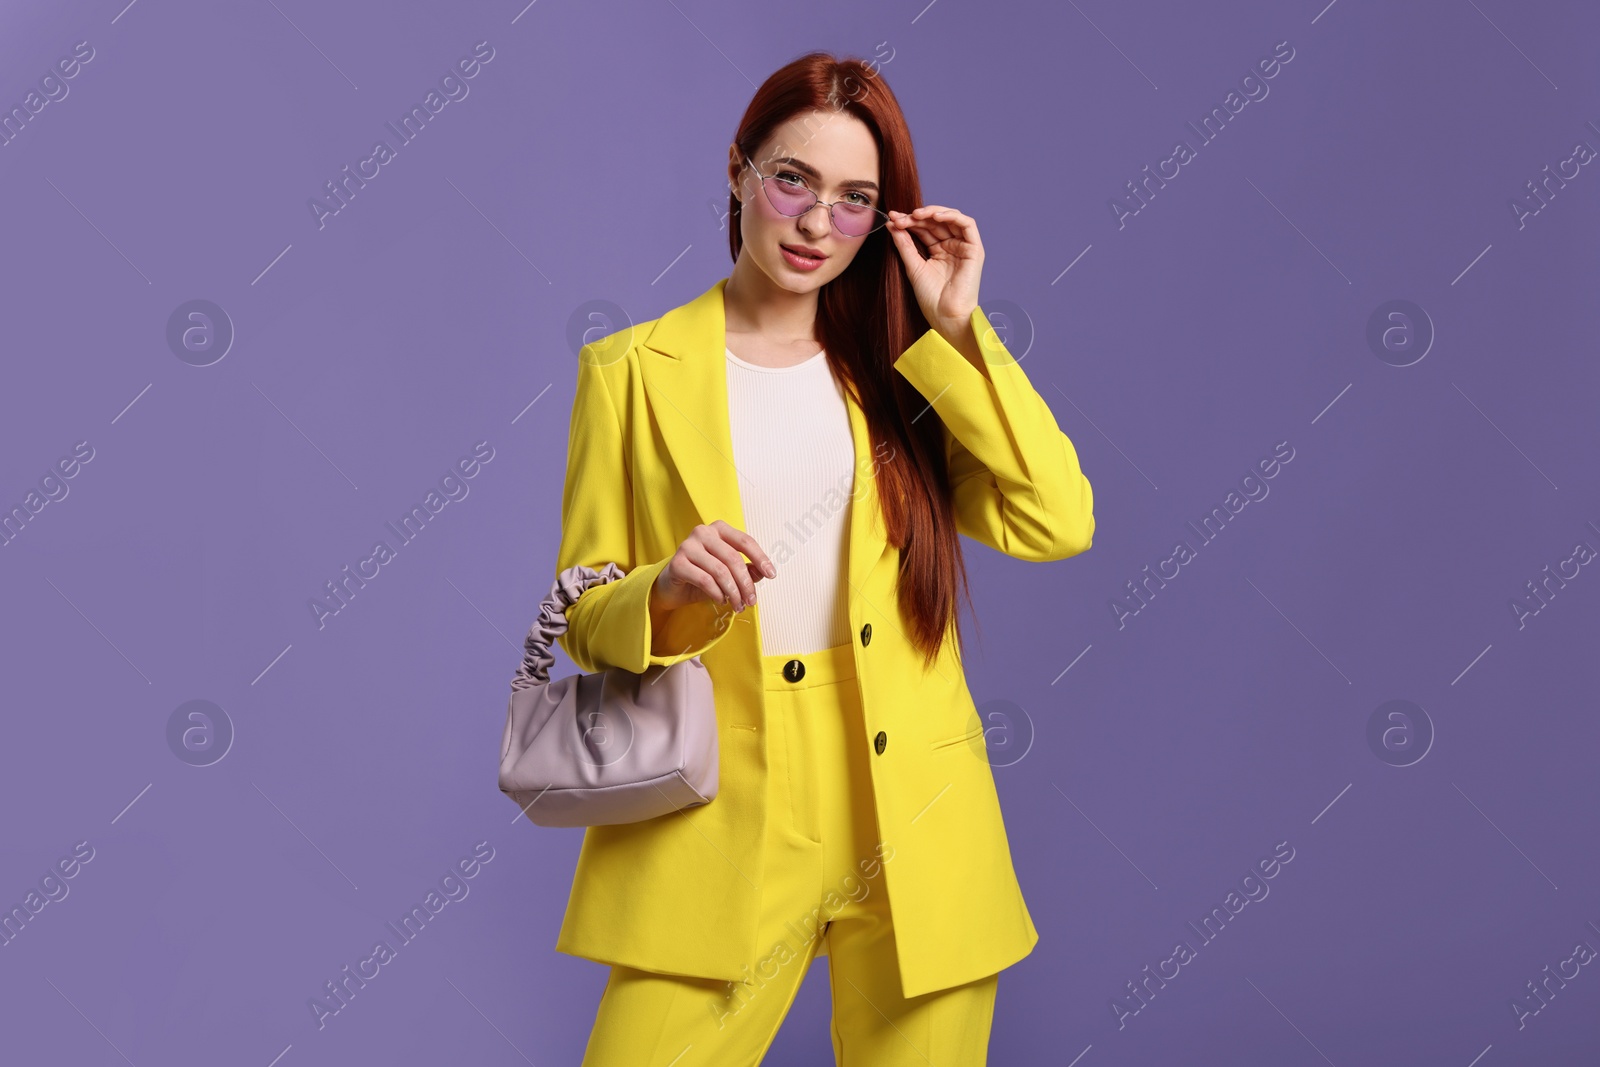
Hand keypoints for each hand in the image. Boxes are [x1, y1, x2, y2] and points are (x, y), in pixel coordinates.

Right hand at [652, 521, 775, 614]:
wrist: (671, 587)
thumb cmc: (702, 576)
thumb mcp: (728, 573)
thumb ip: (745, 569)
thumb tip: (763, 573)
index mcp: (718, 529)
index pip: (745, 541)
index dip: (760, 558)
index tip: (772, 574)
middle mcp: (702, 532)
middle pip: (733, 558)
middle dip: (746, 583)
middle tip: (751, 601)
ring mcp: (688, 546)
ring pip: (720, 571)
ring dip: (733, 592)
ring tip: (737, 605)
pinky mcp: (677, 563)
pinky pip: (705, 580)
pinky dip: (717, 593)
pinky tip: (721, 600)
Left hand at [886, 205, 984, 352]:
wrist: (945, 315)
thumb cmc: (931, 298)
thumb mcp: (913, 266)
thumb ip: (904, 244)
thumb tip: (892, 223)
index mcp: (938, 251)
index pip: (924, 229)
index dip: (908, 222)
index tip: (892, 219)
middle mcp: (952, 247)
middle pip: (935, 223)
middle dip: (916, 217)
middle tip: (899, 218)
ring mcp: (963, 247)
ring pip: (950, 219)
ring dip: (932, 213)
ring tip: (915, 214)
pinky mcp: (974, 249)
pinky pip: (967, 224)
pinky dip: (952, 216)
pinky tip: (935, 216)